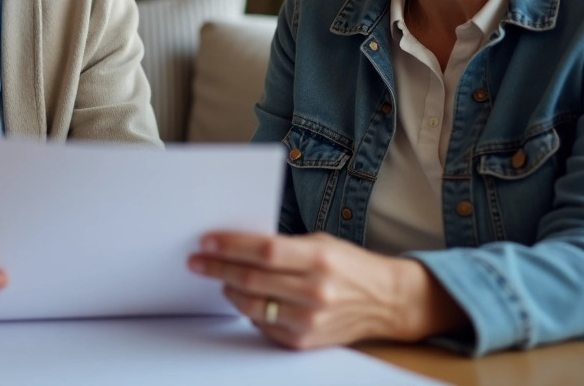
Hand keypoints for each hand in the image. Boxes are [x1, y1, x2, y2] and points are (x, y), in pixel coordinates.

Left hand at [187, 231, 465, 349]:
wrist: (386, 301)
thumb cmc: (349, 265)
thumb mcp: (319, 243)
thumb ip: (282, 247)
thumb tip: (235, 245)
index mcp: (318, 258)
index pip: (263, 251)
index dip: (229, 246)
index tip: (206, 242)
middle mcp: (315, 291)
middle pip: (252, 279)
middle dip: (218, 268)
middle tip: (197, 262)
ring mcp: (310, 319)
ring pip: (253, 306)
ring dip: (229, 291)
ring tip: (219, 280)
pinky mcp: (305, 341)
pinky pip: (264, 326)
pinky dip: (249, 312)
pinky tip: (243, 299)